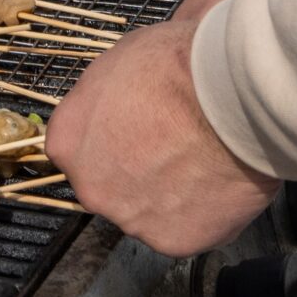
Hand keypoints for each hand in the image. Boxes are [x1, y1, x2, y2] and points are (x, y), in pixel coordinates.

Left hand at [44, 15, 278, 259]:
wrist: (229, 102)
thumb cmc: (175, 66)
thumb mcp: (128, 54)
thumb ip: (116, 84)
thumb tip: (139, 71)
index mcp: (68, 140)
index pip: (77, 145)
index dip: (109, 134)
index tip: (137, 124)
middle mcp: (90, 188)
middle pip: (108, 183)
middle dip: (135, 168)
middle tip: (172, 145)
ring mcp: (131, 220)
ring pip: (147, 209)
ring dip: (169, 193)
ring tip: (204, 161)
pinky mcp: (173, 243)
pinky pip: (185, 229)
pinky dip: (202, 213)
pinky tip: (219, 184)